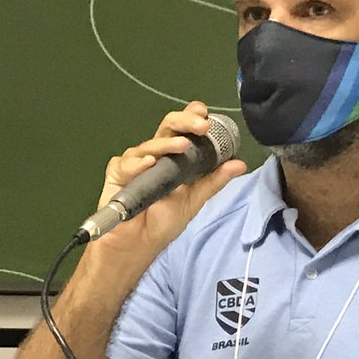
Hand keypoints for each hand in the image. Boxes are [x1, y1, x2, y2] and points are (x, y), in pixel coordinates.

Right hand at [92, 101, 245, 265]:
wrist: (139, 245)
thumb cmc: (163, 222)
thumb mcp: (194, 200)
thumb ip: (214, 181)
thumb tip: (240, 164)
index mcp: (173, 156)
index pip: (183, 130)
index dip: (192, 118)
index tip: (205, 113)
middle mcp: (155, 153)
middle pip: (167, 128)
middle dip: (184, 122)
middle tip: (201, 125)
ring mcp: (135, 162)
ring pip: (150, 145)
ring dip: (166, 145)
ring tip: (182, 146)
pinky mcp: (118, 173)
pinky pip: (128, 164)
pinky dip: (139, 163)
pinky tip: (149, 163)